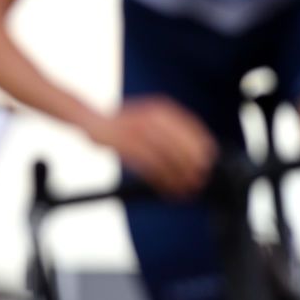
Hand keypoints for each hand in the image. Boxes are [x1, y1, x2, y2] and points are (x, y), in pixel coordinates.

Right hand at [87, 96, 216, 196]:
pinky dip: (161, 180)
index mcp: (160, 110)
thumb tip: (194, 147)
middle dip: (192, 165)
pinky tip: (167, 188)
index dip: (202, 146)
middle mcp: (151, 119)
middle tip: (199, 179)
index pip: (191, 128)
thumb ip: (167, 128)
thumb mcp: (148, 118)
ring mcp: (138, 132)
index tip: (208, 160)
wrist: (91, 121)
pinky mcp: (125, 146)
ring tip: (186, 189)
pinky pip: (149, 166)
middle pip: (180, 145)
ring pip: (166, 159)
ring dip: (178, 176)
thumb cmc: (121, 123)